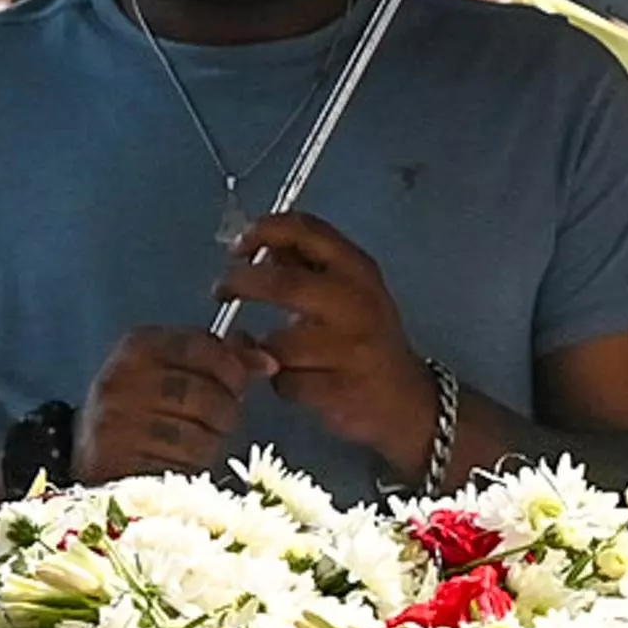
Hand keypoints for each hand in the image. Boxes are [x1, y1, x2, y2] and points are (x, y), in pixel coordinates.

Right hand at [77, 324, 271, 480]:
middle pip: (206, 396)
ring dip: (208, 445)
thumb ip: (223, 357)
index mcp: (137, 346)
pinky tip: (177, 462)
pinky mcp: (118, 465)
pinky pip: (180, 470)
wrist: (89, 448)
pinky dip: (189, 470)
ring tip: (193, 442)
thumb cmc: (146, 404)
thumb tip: (268, 361)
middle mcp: (121, 380)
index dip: (232, 368)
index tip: (235, 383)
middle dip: (224, 413)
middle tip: (216, 420)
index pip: (202, 346)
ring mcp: (116, 424)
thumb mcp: (175, 368)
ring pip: (198, 438)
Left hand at [219, 213, 441, 462]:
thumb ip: (305, 266)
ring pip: (278, 343)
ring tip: (267, 351)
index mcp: (357, 269)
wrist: (404, 398)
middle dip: (242, 284)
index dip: (263, 231)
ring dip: (261, 349)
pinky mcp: (339, 389)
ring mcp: (350, 348)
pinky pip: (285, 382)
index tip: (238, 247)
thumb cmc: (365, 337)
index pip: (306, 230)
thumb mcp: (346, 291)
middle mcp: (357, 302)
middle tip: (222, 291)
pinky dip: (279, 382)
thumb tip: (259, 245)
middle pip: (283, 284)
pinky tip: (294, 380)